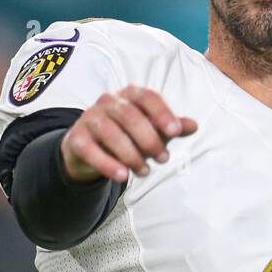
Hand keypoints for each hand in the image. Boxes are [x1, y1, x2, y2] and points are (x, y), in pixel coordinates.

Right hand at [60, 85, 196, 183]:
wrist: (89, 149)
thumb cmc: (127, 135)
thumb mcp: (152, 131)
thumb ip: (171, 128)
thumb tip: (194, 125)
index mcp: (130, 95)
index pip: (148, 97)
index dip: (162, 113)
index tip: (176, 131)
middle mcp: (109, 101)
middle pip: (130, 116)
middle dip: (149, 139)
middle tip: (163, 159)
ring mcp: (90, 118)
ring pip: (110, 132)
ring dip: (131, 154)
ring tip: (145, 172)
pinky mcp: (76, 138)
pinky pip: (90, 150)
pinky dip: (107, 164)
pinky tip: (123, 176)